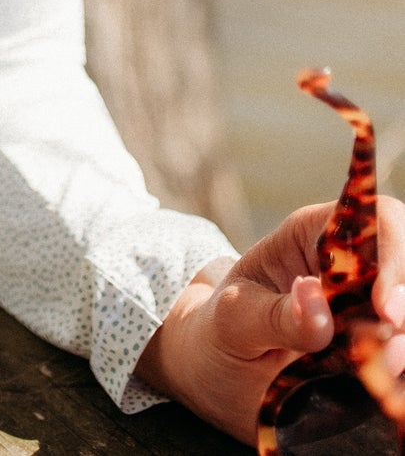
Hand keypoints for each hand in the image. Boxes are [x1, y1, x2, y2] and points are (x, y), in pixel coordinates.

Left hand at [135, 196, 404, 442]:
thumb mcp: (233, 319)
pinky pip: (398, 353)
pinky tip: (384, 386)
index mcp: (315, 236)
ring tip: (384, 369)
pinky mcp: (373, 351)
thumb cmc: (224, 331)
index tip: (384, 308)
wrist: (220, 373)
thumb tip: (313, 298)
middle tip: (388, 354)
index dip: (392, 256)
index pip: (375, 221)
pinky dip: (400, 372)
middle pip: (404, 268)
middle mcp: (351, 270)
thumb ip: (271, 313)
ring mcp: (368, 312)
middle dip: (404, 308)